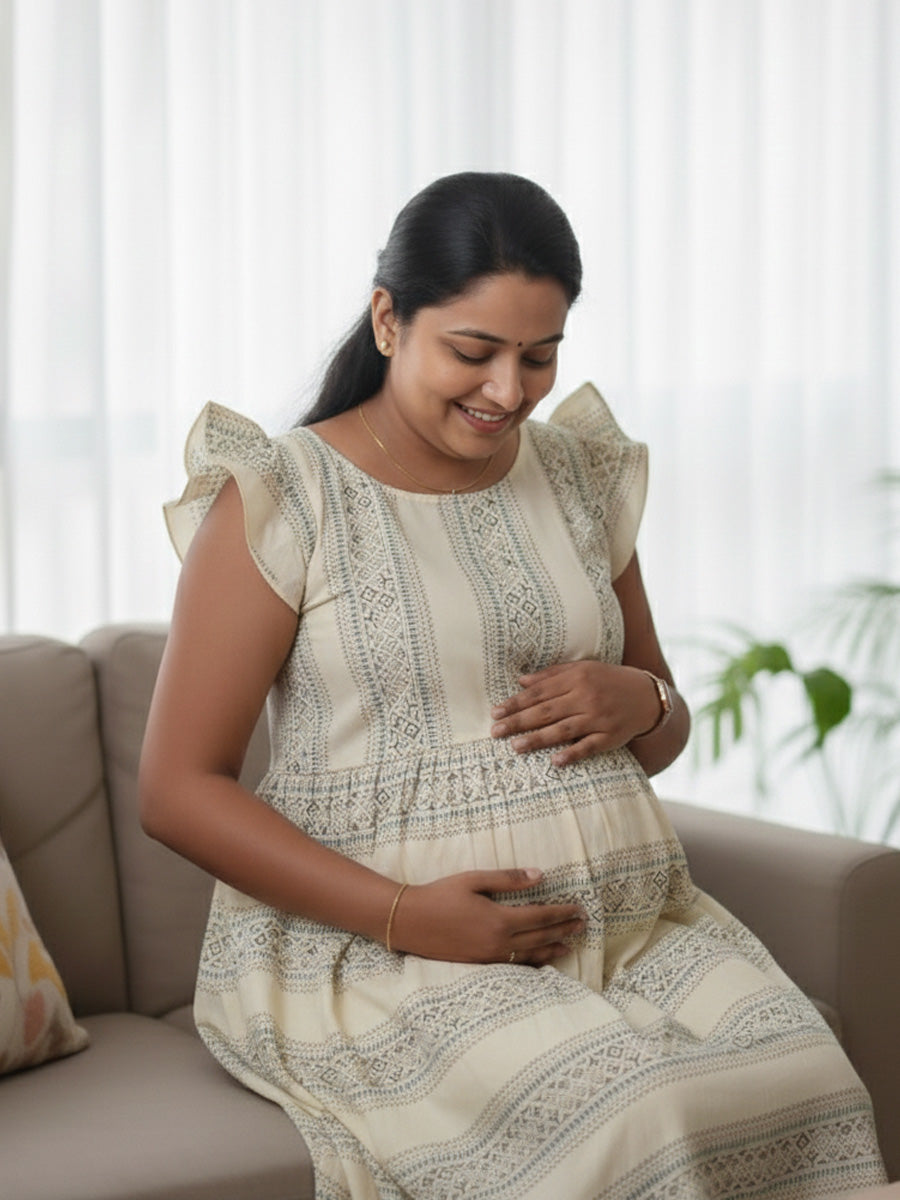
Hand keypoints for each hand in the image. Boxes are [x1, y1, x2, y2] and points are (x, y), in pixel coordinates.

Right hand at [389, 869, 585, 964]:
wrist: (409, 922)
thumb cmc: (440, 895)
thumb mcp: (474, 879)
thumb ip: (508, 879)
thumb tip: (539, 875)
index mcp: (499, 919)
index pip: (541, 916)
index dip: (562, 913)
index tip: (579, 909)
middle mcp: (498, 942)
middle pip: (541, 937)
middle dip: (564, 930)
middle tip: (582, 925)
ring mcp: (490, 957)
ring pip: (530, 955)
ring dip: (553, 949)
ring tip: (570, 946)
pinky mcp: (480, 965)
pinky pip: (514, 965)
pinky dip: (533, 963)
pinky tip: (540, 960)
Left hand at [490, 661, 658, 765]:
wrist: (648, 696)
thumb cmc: (609, 680)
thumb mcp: (583, 669)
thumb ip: (552, 674)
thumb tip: (521, 680)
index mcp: (577, 678)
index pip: (539, 692)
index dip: (516, 702)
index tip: (496, 712)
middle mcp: (586, 697)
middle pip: (546, 711)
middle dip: (518, 721)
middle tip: (495, 731)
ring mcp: (599, 718)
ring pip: (563, 730)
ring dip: (538, 739)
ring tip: (515, 746)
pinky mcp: (610, 737)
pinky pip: (589, 747)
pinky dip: (572, 754)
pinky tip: (555, 762)